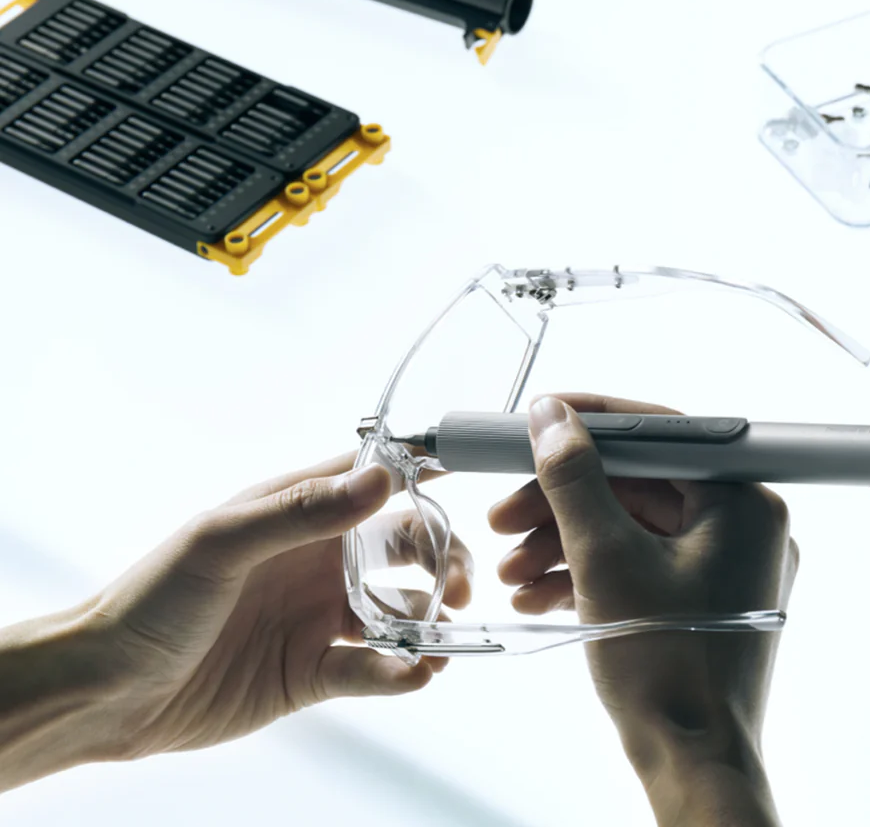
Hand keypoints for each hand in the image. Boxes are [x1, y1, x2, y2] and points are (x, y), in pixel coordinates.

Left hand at [0, 453, 471, 787]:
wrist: (109, 691)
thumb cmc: (154, 599)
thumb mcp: (223, 542)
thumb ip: (303, 511)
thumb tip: (382, 478)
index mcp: (296, 514)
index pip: (369, 479)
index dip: (419, 473)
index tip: (465, 473)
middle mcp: (317, 560)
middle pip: (402, 548)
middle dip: (441, 557)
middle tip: (462, 581)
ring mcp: (318, 616)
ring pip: (399, 608)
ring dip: (432, 616)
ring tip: (447, 628)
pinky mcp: (313, 671)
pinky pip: (373, 668)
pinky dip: (403, 671)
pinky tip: (417, 674)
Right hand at [488, 395, 796, 825]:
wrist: (690, 766)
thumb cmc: (668, 671)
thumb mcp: (605, 558)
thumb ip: (574, 478)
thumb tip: (551, 417)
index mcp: (742, 501)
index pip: (658, 433)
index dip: (589, 423)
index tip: (537, 421)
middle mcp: (740, 522)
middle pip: (632, 483)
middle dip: (559, 502)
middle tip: (503, 514)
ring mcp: (720, 560)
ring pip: (627, 523)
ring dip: (561, 540)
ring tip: (510, 568)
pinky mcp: (698, 591)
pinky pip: (635, 558)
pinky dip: (585, 568)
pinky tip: (535, 591)